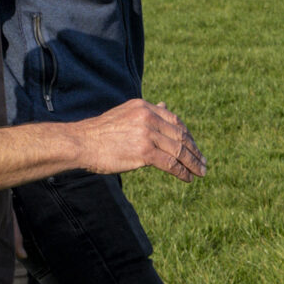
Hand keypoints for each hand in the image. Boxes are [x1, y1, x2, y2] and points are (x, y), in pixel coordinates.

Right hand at [73, 98, 207, 182]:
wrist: (80, 143)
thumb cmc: (100, 132)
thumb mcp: (126, 114)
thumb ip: (147, 113)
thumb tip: (165, 105)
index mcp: (144, 107)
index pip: (175, 121)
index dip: (188, 136)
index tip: (194, 147)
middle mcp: (148, 117)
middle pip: (180, 135)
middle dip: (194, 150)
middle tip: (203, 162)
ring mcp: (146, 134)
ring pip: (179, 150)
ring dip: (193, 163)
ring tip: (200, 172)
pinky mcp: (143, 152)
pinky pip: (170, 163)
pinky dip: (182, 172)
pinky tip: (188, 178)